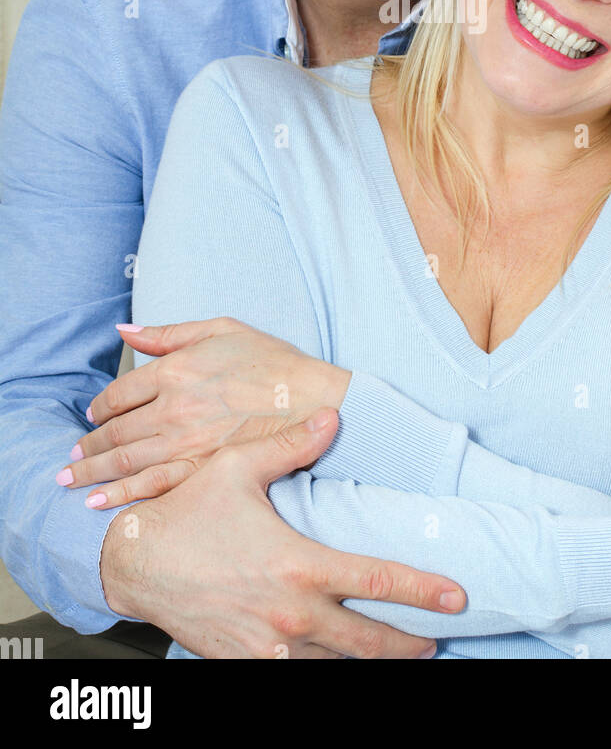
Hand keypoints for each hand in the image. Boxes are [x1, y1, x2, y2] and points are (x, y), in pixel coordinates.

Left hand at [60, 316, 350, 507]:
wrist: (315, 398)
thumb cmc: (272, 361)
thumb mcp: (221, 329)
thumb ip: (169, 334)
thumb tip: (126, 330)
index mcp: (175, 370)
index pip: (120, 394)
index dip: (100, 407)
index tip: (93, 417)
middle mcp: (174, 408)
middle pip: (115, 431)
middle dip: (87, 446)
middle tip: (71, 457)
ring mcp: (187, 442)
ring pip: (125, 460)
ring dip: (92, 472)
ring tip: (71, 481)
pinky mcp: (203, 469)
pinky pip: (152, 485)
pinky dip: (120, 495)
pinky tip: (100, 504)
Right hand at [100, 408, 464, 658]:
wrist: (132, 563)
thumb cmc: (186, 512)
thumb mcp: (237, 468)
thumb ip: (290, 445)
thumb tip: (333, 416)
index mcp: (299, 566)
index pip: (378, 582)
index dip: (423, 591)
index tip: (456, 597)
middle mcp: (291, 616)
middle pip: (369, 642)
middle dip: (408, 644)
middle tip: (435, 640)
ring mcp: (269, 648)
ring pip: (337, 667)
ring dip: (372, 663)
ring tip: (399, 657)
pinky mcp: (245, 664)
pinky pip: (297, 677)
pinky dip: (325, 673)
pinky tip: (338, 666)